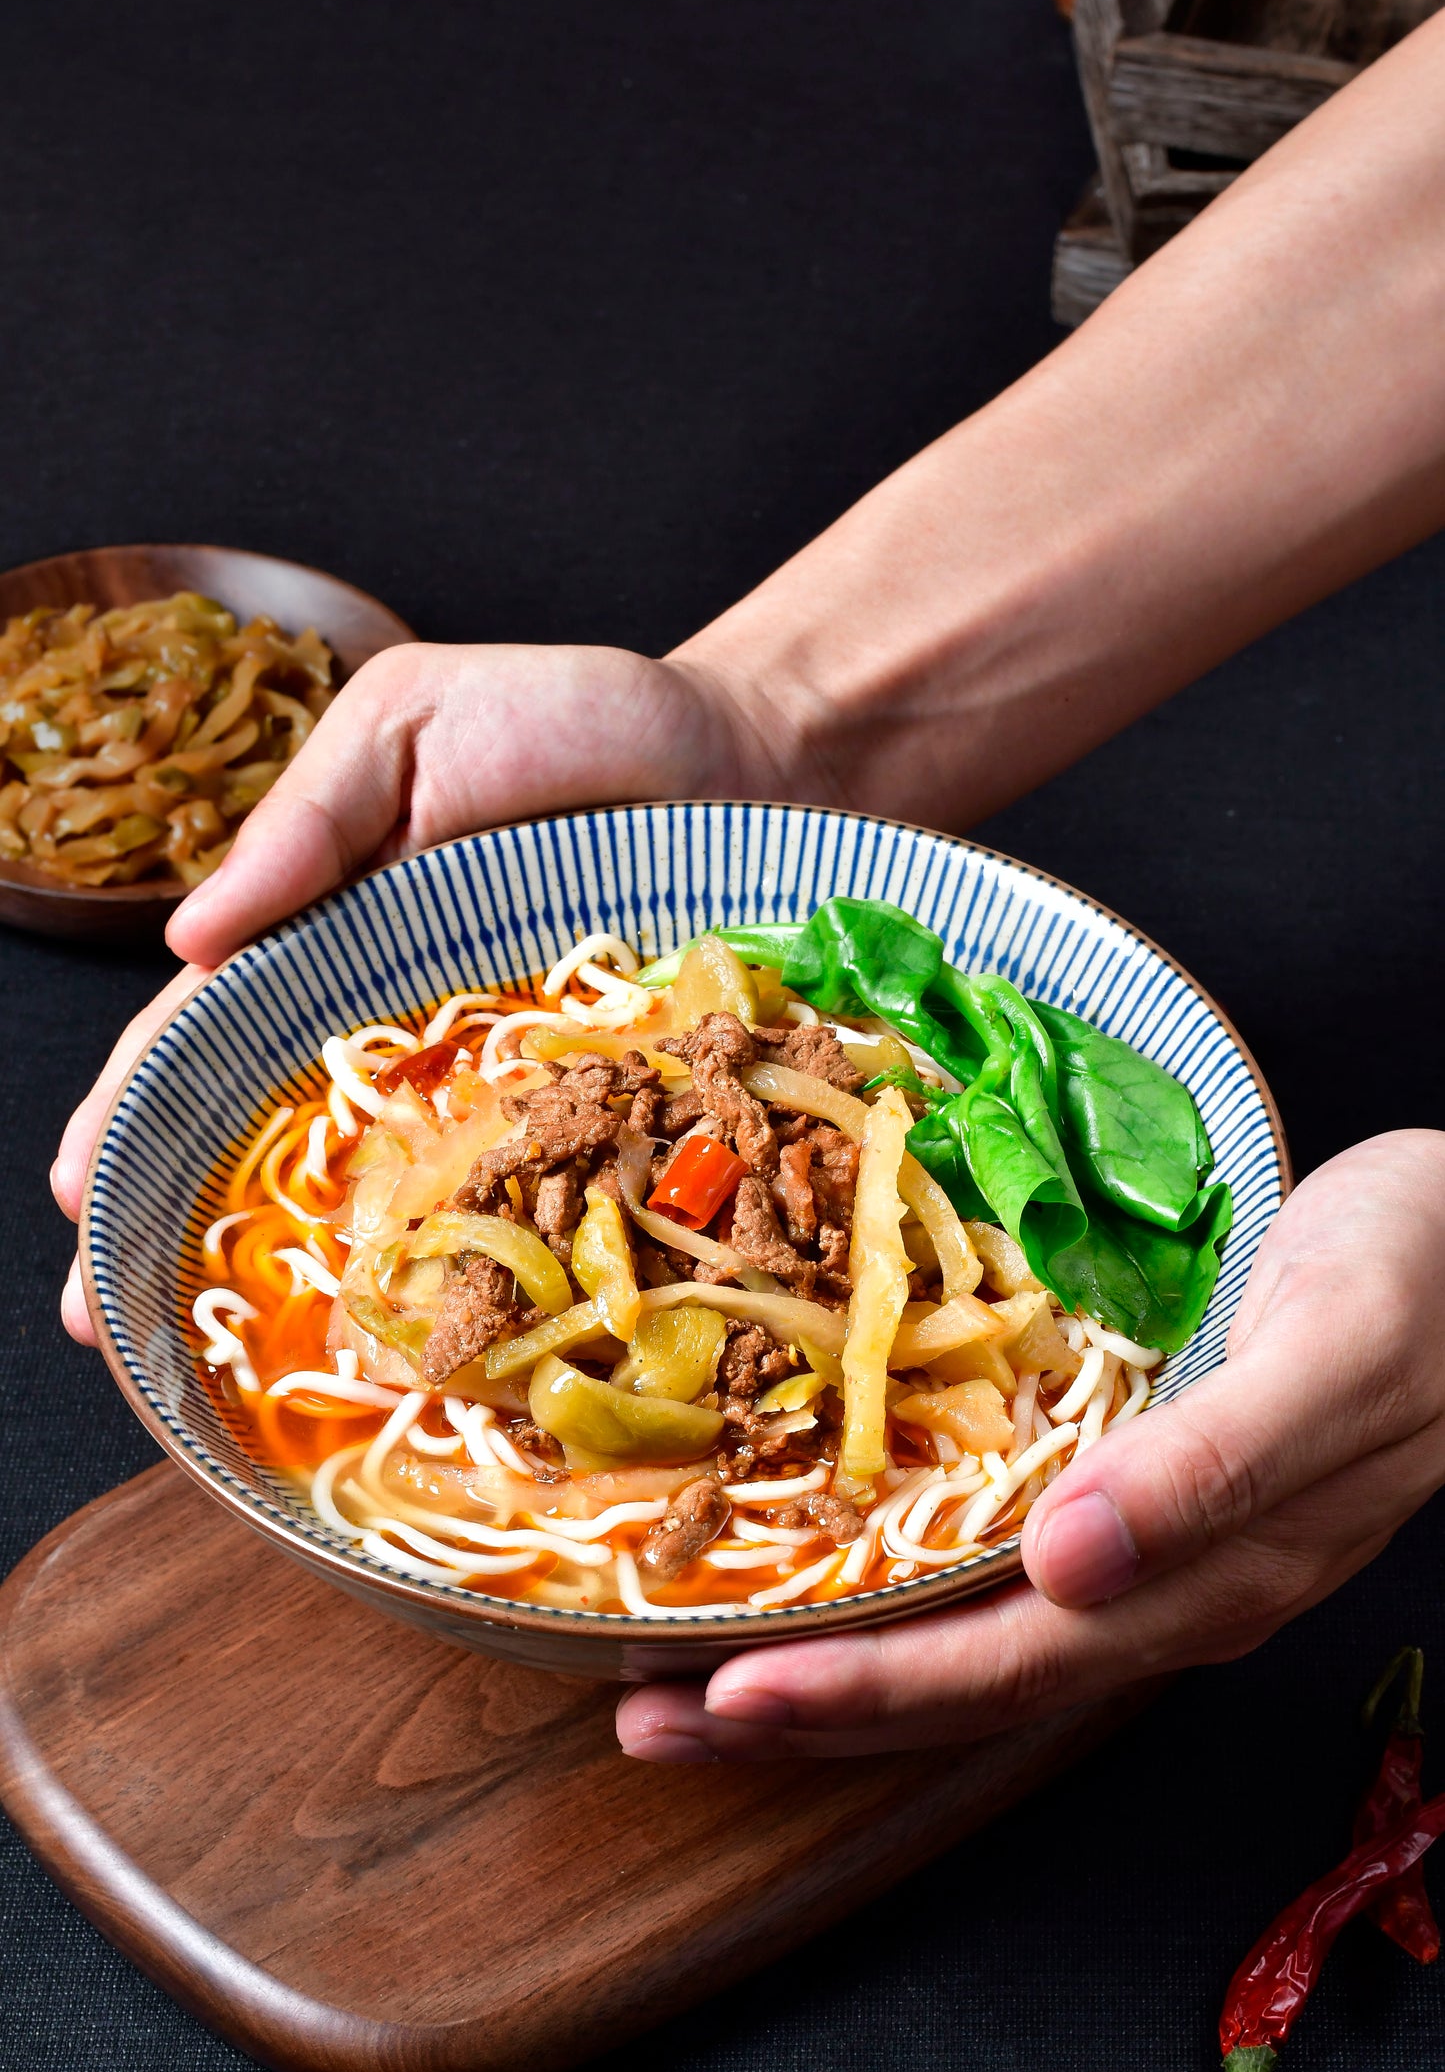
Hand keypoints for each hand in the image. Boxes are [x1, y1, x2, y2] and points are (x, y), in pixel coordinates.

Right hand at [51, 640, 785, 1340]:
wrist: (751, 746)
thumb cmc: (574, 719)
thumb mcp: (415, 724)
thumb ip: (312, 820)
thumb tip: (189, 938)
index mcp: (331, 927)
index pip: (206, 1027)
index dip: (134, 1107)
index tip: (77, 1193)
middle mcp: (399, 1014)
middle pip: (268, 1121)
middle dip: (180, 1209)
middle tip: (103, 1317)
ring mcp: (492, 1066)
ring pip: (386, 1176)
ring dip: (310, 1262)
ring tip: (228, 1353)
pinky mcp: (590, 1095)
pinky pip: (522, 1181)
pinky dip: (473, 1249)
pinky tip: (428, 1332)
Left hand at [618, 1130, 1444, 1760]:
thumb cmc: (1426, 1277)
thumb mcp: (1333, 1351)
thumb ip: (1213, 1465)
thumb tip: (1073, 1563)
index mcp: (1205, 1574)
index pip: (1003, 1664)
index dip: (861, 1692)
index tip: (726, 1699)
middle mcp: (1161, 1585)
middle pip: (959, 1680)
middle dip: (802, 1712)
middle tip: (645, 1720)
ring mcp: (1147, 1548)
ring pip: (964, 1636)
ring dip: (828, 1663)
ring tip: (691, 1677)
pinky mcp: (1135, 1490)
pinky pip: (991, 1570)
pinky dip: (890, 1589)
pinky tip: (828, 1570)